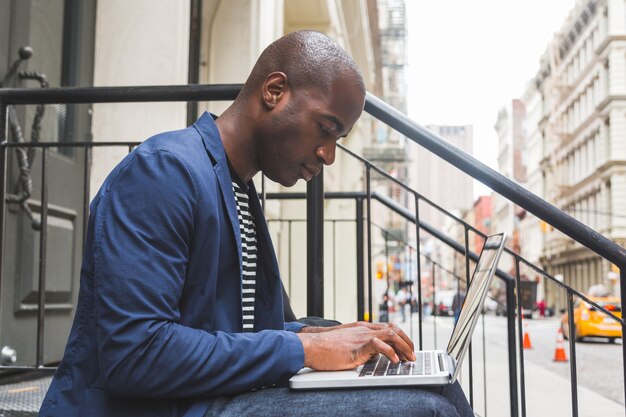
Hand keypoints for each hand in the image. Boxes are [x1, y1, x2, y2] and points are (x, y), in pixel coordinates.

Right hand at [297, 323, 414, 370]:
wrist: (311, 345)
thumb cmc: (324, 348)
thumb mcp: (347, 345)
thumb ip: (360, 347)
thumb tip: (371, 356)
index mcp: (362, 328)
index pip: (388, 328)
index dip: (401, 338)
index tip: (407, 349)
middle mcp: (365, 329)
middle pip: (394, 330)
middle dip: (407, 342)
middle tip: (412, 356)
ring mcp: (362, 335)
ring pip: (391, 335)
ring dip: (404, 347)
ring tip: (409, 359)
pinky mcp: (358, 345)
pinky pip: (379, 345)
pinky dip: (390, 353)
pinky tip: (394, 361)